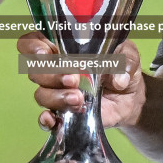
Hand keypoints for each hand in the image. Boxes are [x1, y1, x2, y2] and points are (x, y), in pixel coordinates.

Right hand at [18, 33, 144, 129]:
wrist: (129, 97)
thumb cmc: (122, 67)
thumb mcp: (128, 55)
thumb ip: (126, 60)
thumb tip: (119, 78)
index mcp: (63, 47)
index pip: (33, 42)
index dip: (32, 46)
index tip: (46, 53)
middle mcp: (54, 69)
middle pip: (34, 70)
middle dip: (51, 75)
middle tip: (74, 79)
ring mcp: (56, 92)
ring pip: (41, 94)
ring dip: (57, 97)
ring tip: (80, 99)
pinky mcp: (62, 114)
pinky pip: (45, 119)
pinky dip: (46, 120)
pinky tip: (55, 120)